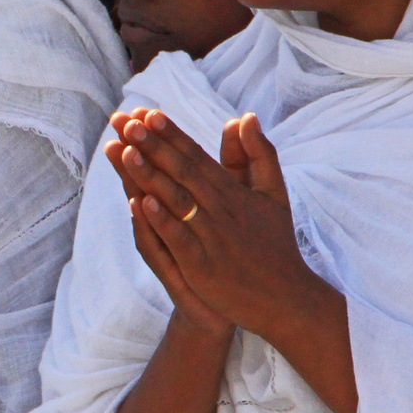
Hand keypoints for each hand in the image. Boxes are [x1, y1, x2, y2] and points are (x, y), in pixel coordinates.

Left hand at [110, 109, 338, 344]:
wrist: (286, 300)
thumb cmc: (275, 244)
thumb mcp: (274, 195)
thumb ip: (258, 155)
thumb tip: (244, 117)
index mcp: (233, 192)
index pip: (197, 157)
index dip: (172, 135)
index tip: (148, 113)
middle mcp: (221, 210)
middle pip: (182, 172)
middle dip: (153, 145)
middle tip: (127, 121)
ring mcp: (211, 238)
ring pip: (176, 201)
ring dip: (150, 175)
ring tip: (126, 150)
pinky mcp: (203, 267)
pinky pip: (179, 240)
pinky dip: (161, 221)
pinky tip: (140, 203)